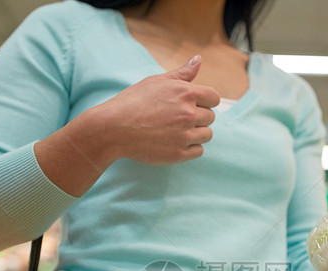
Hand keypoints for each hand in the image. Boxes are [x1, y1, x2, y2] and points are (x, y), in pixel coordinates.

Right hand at [96, 54, 220, 164]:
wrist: (113, 128)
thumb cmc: (133, 102)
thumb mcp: (156, 82)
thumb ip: (182, 74)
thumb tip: (198, 59)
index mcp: (185, 93)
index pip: (214, 98)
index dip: (205, 101)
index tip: (194, 105)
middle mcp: (188, 114)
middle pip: (210, 117)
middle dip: (198, 117)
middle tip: (177, 119)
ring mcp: (184, 136)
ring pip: (207, 135)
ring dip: (196, 133)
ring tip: (176, 131)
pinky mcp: (179, 154)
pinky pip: (198, 151)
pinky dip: (190, 148)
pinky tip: (174, 142)